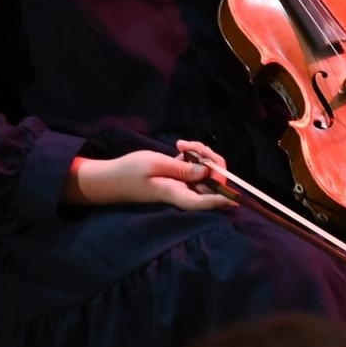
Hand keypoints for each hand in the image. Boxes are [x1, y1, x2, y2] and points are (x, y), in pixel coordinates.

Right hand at [65, 139, 233, 210]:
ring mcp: (182, 186)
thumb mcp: (155, 164)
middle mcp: (183, 192)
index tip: (235, 198)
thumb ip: (182, 169)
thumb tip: (206, 172)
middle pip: (211, 182)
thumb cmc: (129, 171)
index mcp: (176, 193)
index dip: (220, 200)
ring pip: (206, 172)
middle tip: (191, 146)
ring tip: (183, 144)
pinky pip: (196, 168)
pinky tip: (181, 147)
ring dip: (202, 155)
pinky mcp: (180, 178)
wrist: (110, 178)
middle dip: (210, 160)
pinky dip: (194, 156)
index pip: (203, 202)